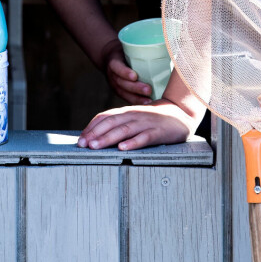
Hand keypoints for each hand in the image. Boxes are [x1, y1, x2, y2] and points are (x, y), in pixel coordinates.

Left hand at [77, 99, 194, 151]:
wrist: (180, 113)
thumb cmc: (152, 119)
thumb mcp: (133, 118)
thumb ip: (118, 124)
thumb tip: (96, 137)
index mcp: (125, 112)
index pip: (104, 117)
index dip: (91, 128)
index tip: (80, 140)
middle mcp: (133, 115)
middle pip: (110, 123)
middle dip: (95, 134)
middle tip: (82, 145)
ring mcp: (145, 123)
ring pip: (124, 130)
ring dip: (108, 138)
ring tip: (95, 147)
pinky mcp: (157, 132)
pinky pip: (144, 137)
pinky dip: (132, 143)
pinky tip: (123, 149)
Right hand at [102, 48, 152, 103]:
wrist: (111, 59)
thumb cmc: (125, 51)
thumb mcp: (127, 47)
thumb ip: (140, 49)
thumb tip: (162, 44)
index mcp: (114, 62)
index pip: (117, 67)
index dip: (125, 72)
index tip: (134, 76)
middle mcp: (113, 75)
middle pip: (122, 83)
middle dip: (135, 88)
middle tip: (149, 89)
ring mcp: (115, 85)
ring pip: (124, 93)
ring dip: (137, 98)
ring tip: (149, 101)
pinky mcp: (120, 92)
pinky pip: (127, 99)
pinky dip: (136, 102)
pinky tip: (147, 105)